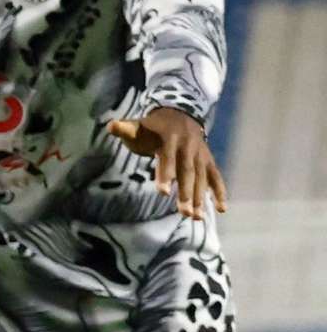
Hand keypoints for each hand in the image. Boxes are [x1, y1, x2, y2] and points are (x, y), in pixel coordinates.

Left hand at [109, 108, 225, 220]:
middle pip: (187, 172)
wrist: (180, 114)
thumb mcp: (138, 126)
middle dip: (186, 193)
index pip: (167, 159)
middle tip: (184, 213)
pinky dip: (220, 192)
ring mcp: (200, 155)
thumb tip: (111, 126)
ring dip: (201, 197)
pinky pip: (216, 177)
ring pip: (202, 178)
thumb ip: (125, 129)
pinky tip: (221, 209)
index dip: (165, 174)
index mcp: (169, 139)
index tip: (162, 192)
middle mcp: (188, 148)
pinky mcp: (209, 161)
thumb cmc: (153, 127)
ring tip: (197, 217)